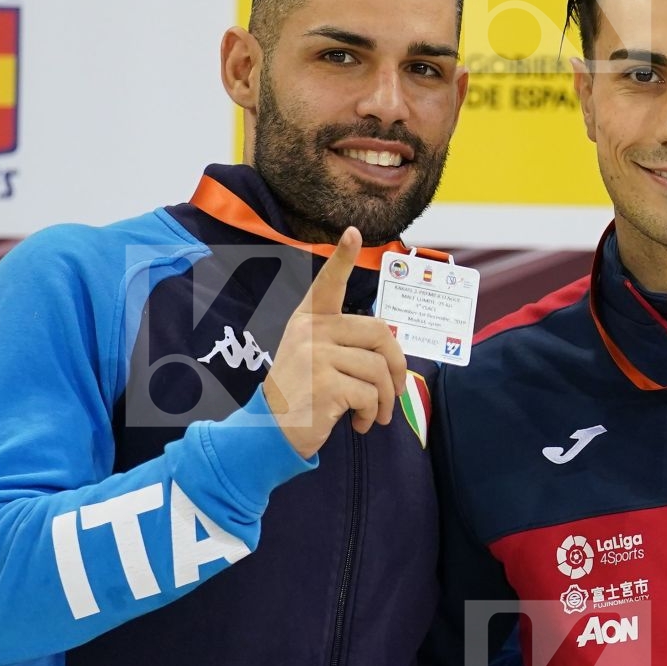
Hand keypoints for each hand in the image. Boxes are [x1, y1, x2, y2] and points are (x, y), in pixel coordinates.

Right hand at [263, 227, 407, 459]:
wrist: (270, 433)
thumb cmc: (302, 397)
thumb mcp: (315, 359)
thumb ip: (344, 344)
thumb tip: (391, 348)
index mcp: (309, 321)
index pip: (328, 285)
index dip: (343, 259)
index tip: (353, 233)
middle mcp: (311, 331)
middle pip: (380, 332)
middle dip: (396, 365)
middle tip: (394, 391)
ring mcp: (316, 355)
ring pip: (378, 368)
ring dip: (384, 399)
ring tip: (373, 415)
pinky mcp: (324, 382)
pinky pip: (369, 393)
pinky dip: (370, 413)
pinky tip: (358, 424)